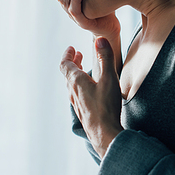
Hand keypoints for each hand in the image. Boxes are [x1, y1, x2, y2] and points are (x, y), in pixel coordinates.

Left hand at [60, 37, 122, 157]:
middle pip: (68, 74)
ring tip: (84, 71)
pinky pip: (77, 95)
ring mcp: (76, 103)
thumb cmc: (106, 106)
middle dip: (73, 62)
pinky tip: (89, 91)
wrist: (104, 134)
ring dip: (76, 75)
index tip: (72, 48)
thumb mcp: (109, 78)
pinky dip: (80, 86)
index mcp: (76, 81)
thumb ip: (105, 57)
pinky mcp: (82, 112)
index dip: (67, 55)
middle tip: (78, 55)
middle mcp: (73, 92)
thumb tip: (99, 39)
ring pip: (72, 85)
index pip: (65, 64)